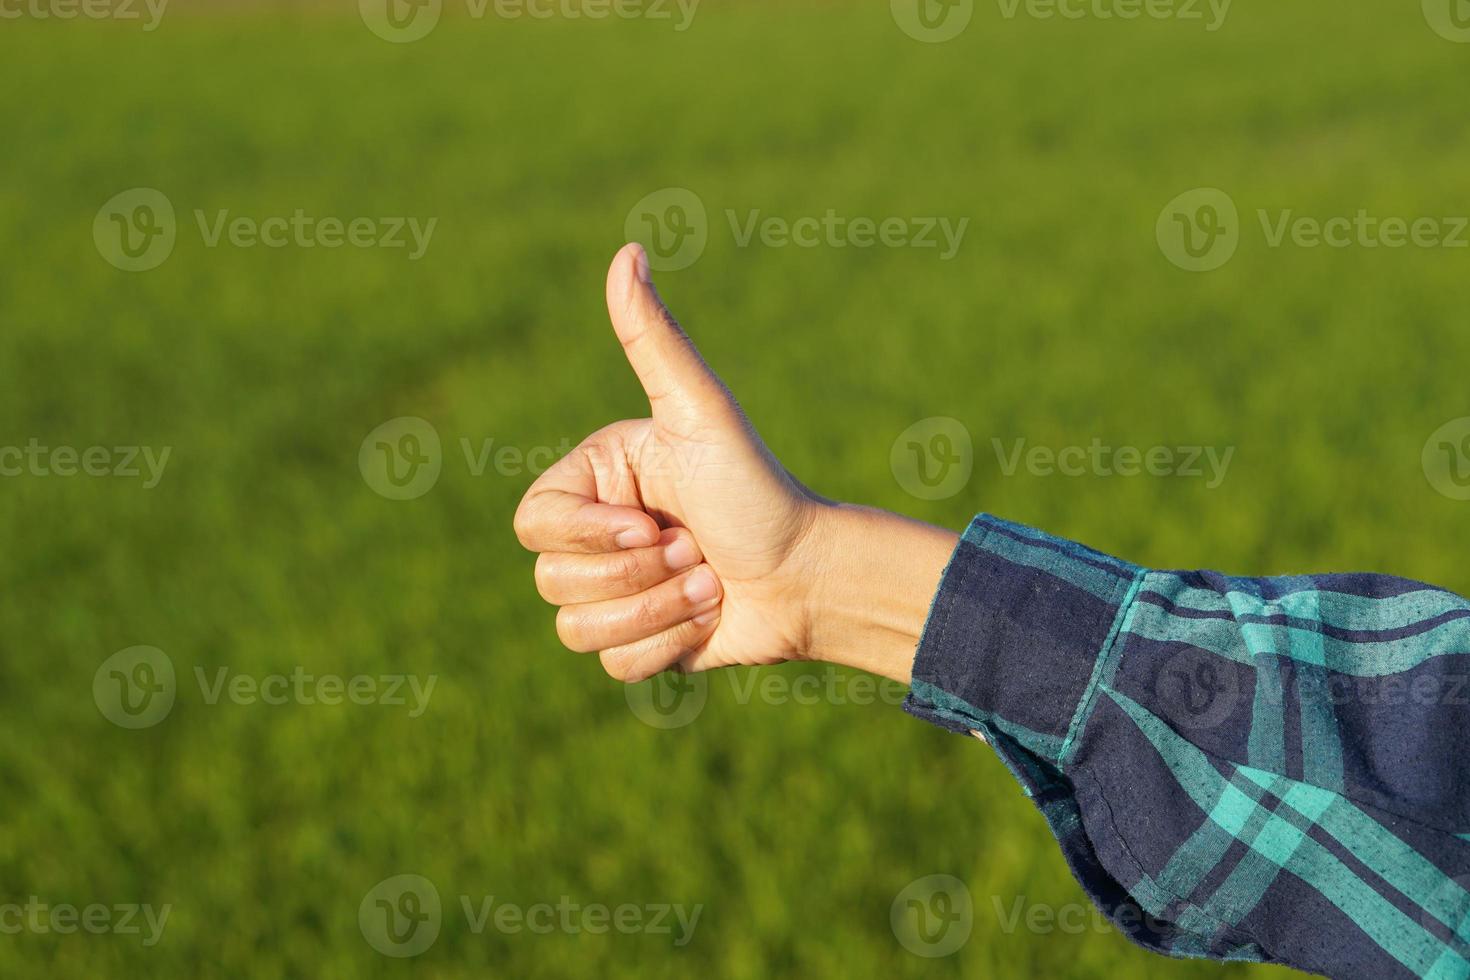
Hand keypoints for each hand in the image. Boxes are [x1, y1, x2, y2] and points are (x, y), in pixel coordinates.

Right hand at [514, 243, 956, 683]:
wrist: (810, 574)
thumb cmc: (758, 489)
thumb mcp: (702, 414)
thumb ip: (656, 340)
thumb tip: (628, 250)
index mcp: (594, 483)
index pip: (534, 524)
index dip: (588, 538)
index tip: (653, 527)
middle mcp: (594, 538)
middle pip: (551, 581)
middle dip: (638, 578)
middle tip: (695, 550)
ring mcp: (612, 594)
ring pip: (576, 630)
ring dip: (657, 614)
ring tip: (710, 585)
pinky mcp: (636, 643)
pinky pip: (611, 665)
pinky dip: (667, 648)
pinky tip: (708, 620)